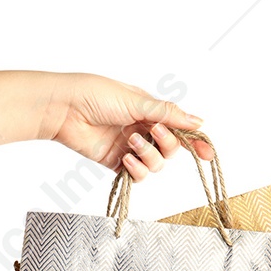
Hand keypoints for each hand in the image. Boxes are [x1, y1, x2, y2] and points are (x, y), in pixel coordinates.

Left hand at [44, 77, 213, 180]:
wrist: (63, 108)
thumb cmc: (94, 95)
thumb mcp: (136, 100)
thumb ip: (167, 114)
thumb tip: (198, 121)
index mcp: (149, 110)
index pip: (179, 127)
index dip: (194, 141)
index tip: (206, 153)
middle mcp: (142, 128)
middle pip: (170, 148)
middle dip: (167, 143)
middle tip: (154, 131)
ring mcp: (129, 147)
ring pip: (156, 164)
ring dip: (149, 155)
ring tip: (131, 142)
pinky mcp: (115, 162)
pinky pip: (137, 175)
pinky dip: (136, 169)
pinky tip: (126, 159)